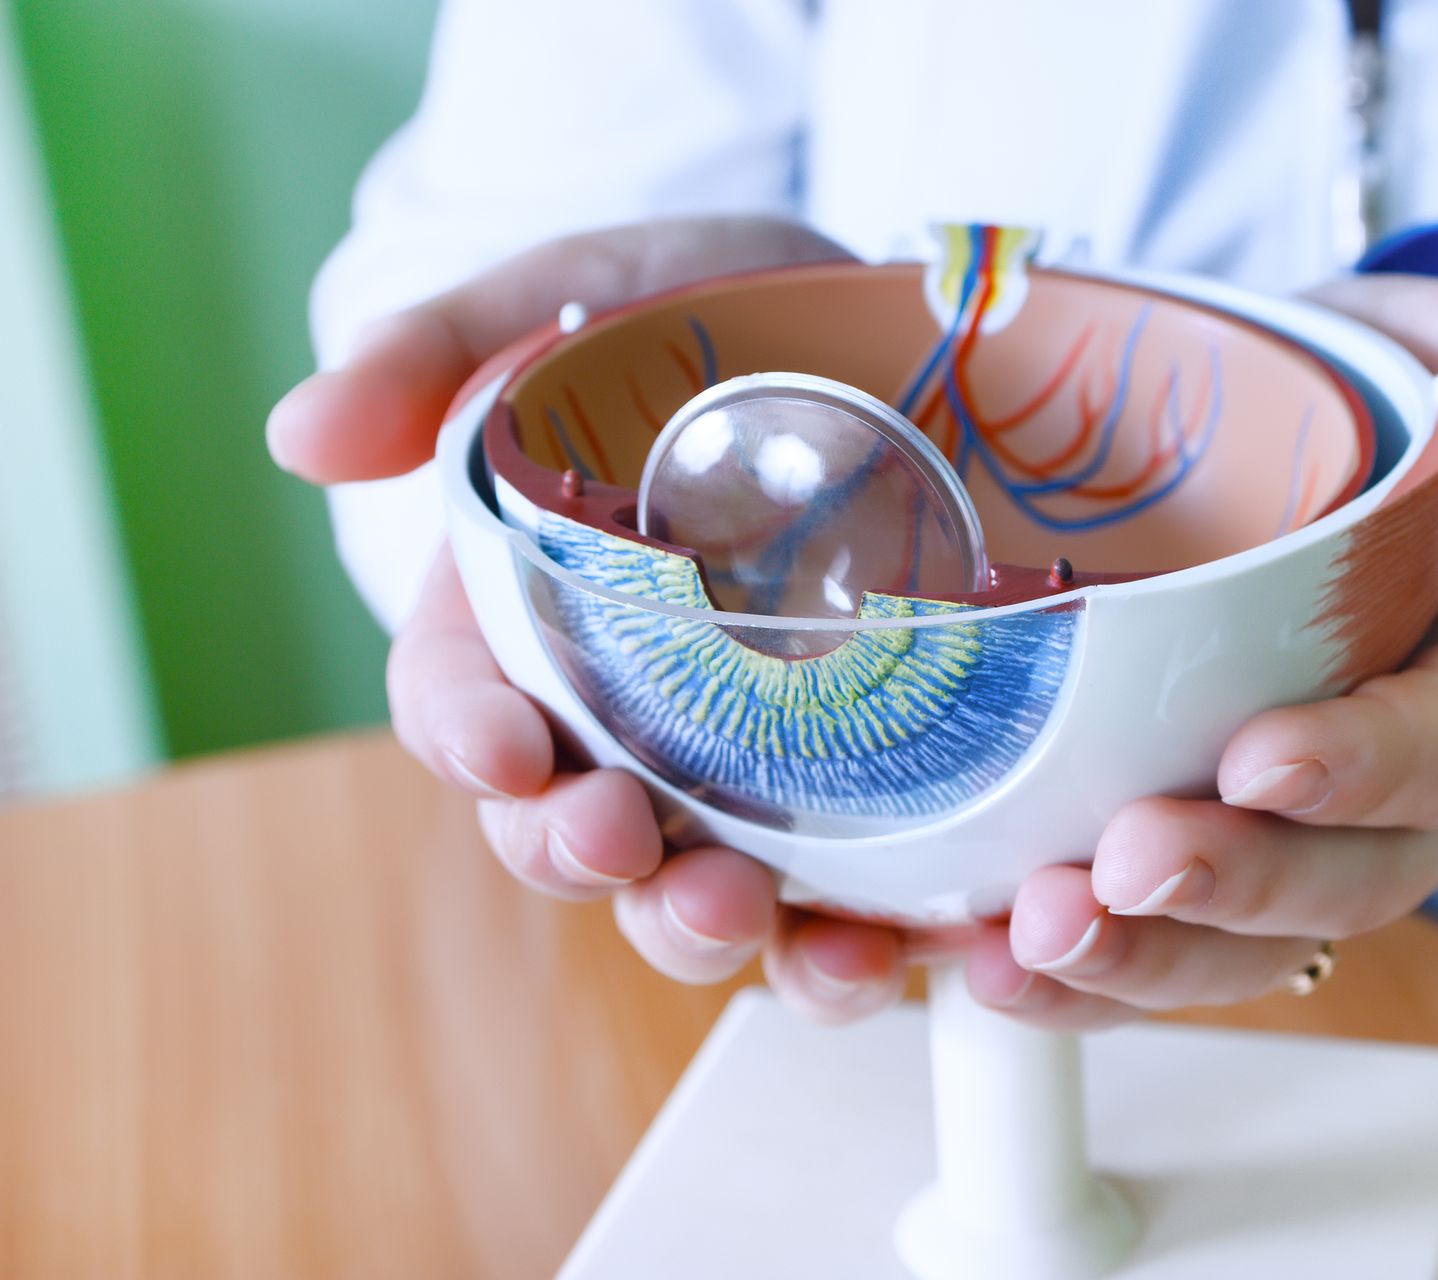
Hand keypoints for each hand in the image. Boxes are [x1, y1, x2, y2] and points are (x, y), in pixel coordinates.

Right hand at [268, 218, 916, 1023]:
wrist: (877, 322)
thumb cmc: (701, 306)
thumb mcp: (571, 291)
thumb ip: (438, 352)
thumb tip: (302, 437)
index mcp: (522, 615)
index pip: (458, 706)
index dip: (466, 740)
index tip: (504, 748)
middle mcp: (619, 712)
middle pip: (563, 827)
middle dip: (577, 855)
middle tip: (619, 841)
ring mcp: (738, 760)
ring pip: (690, 885)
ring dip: (705, 925)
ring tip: (747, 915)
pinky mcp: (860, 784)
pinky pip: (847, 894)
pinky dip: (860, 939)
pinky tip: (898, 947)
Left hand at [959, 275, 1437, 1028]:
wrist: (1271, 448)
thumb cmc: (1360, 405)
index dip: (1372, 765)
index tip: (1261, 760)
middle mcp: (1419, 792)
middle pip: (1355, 879)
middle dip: (1238, 885)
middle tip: (1122, 866)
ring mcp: (1315, 845)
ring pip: (1252, 946)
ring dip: (1143, 962)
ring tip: (1032, 940)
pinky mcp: (1219, 866)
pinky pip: (1163, 949)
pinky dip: (1079, 980)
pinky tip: (983, 965)